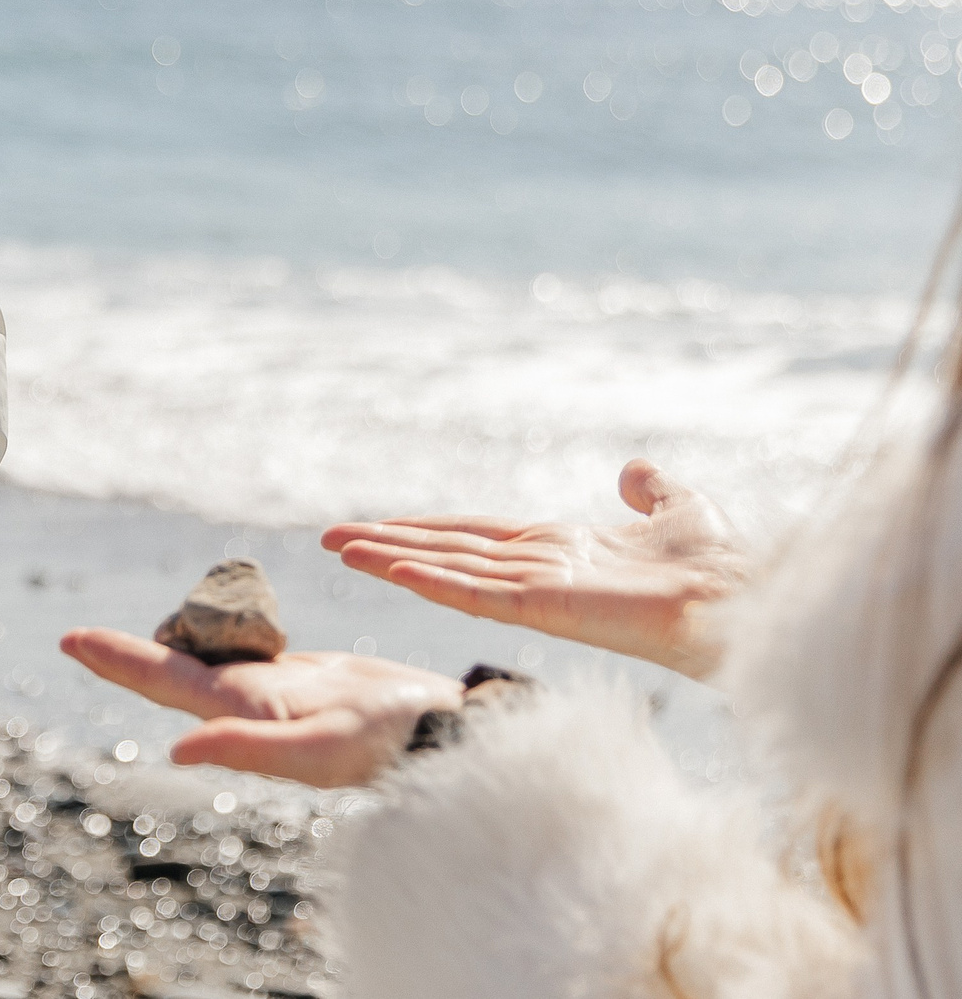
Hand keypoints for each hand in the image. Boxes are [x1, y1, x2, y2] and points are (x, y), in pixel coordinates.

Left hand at [61, 629, 459, 788]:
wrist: (446, 735)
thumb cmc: (391, 744)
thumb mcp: (319, 749)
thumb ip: (248, 748)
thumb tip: (178, 751)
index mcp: (244, 715)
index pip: (166, 684)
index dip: (119, 661)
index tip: (71, 639)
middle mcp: (251, 705)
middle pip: (173, 673)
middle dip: (124, 656)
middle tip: (73, 639)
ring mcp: (276, 693)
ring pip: (207, 659)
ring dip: (164, 645)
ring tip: (119, 639)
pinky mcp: (306, 679)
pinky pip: (249, 650)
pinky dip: (220, 633)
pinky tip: (208, 626)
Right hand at [320, 459, 744, 677]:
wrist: (746, 597)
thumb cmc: (724, 562)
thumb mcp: (680, 506)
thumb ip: (652, 490)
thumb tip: (633, 469)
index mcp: (562, 551)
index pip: (479, 538)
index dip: (430, 530)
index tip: (381, 526)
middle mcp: (540, 572)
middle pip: (449, 553)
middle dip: (390, 544)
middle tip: (332, 538)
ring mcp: (539, 592)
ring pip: (450, 572)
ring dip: (393, 560)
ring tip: (341, 549)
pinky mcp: (547, 609)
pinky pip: (478, 594)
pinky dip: (432, 581)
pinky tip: (392, 568)